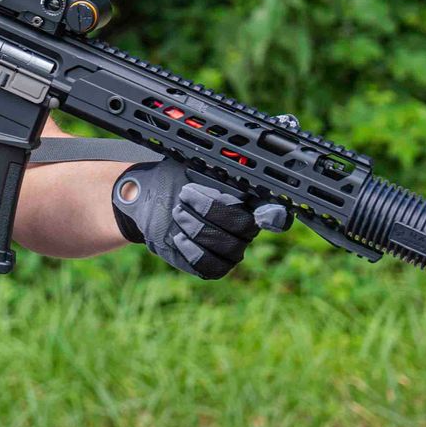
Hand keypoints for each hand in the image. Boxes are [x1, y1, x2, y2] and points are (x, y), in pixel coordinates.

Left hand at [111, 159, 289, 279]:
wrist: (149, 201)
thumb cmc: (174, 179)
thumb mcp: (192, 165)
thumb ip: (216, 168)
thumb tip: (235, 160)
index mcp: (246, 201)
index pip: (274, 212)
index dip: (276, 216)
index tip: (264, 214)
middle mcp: (243, 227)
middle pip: (244, 227)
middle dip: (212, 210)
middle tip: (185, 195)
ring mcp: (228, 249)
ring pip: (228, 248)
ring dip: (198, 228)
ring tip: (177, 212)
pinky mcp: (210, 266)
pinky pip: (211, 266)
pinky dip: (193, 251)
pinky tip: (178, 236)